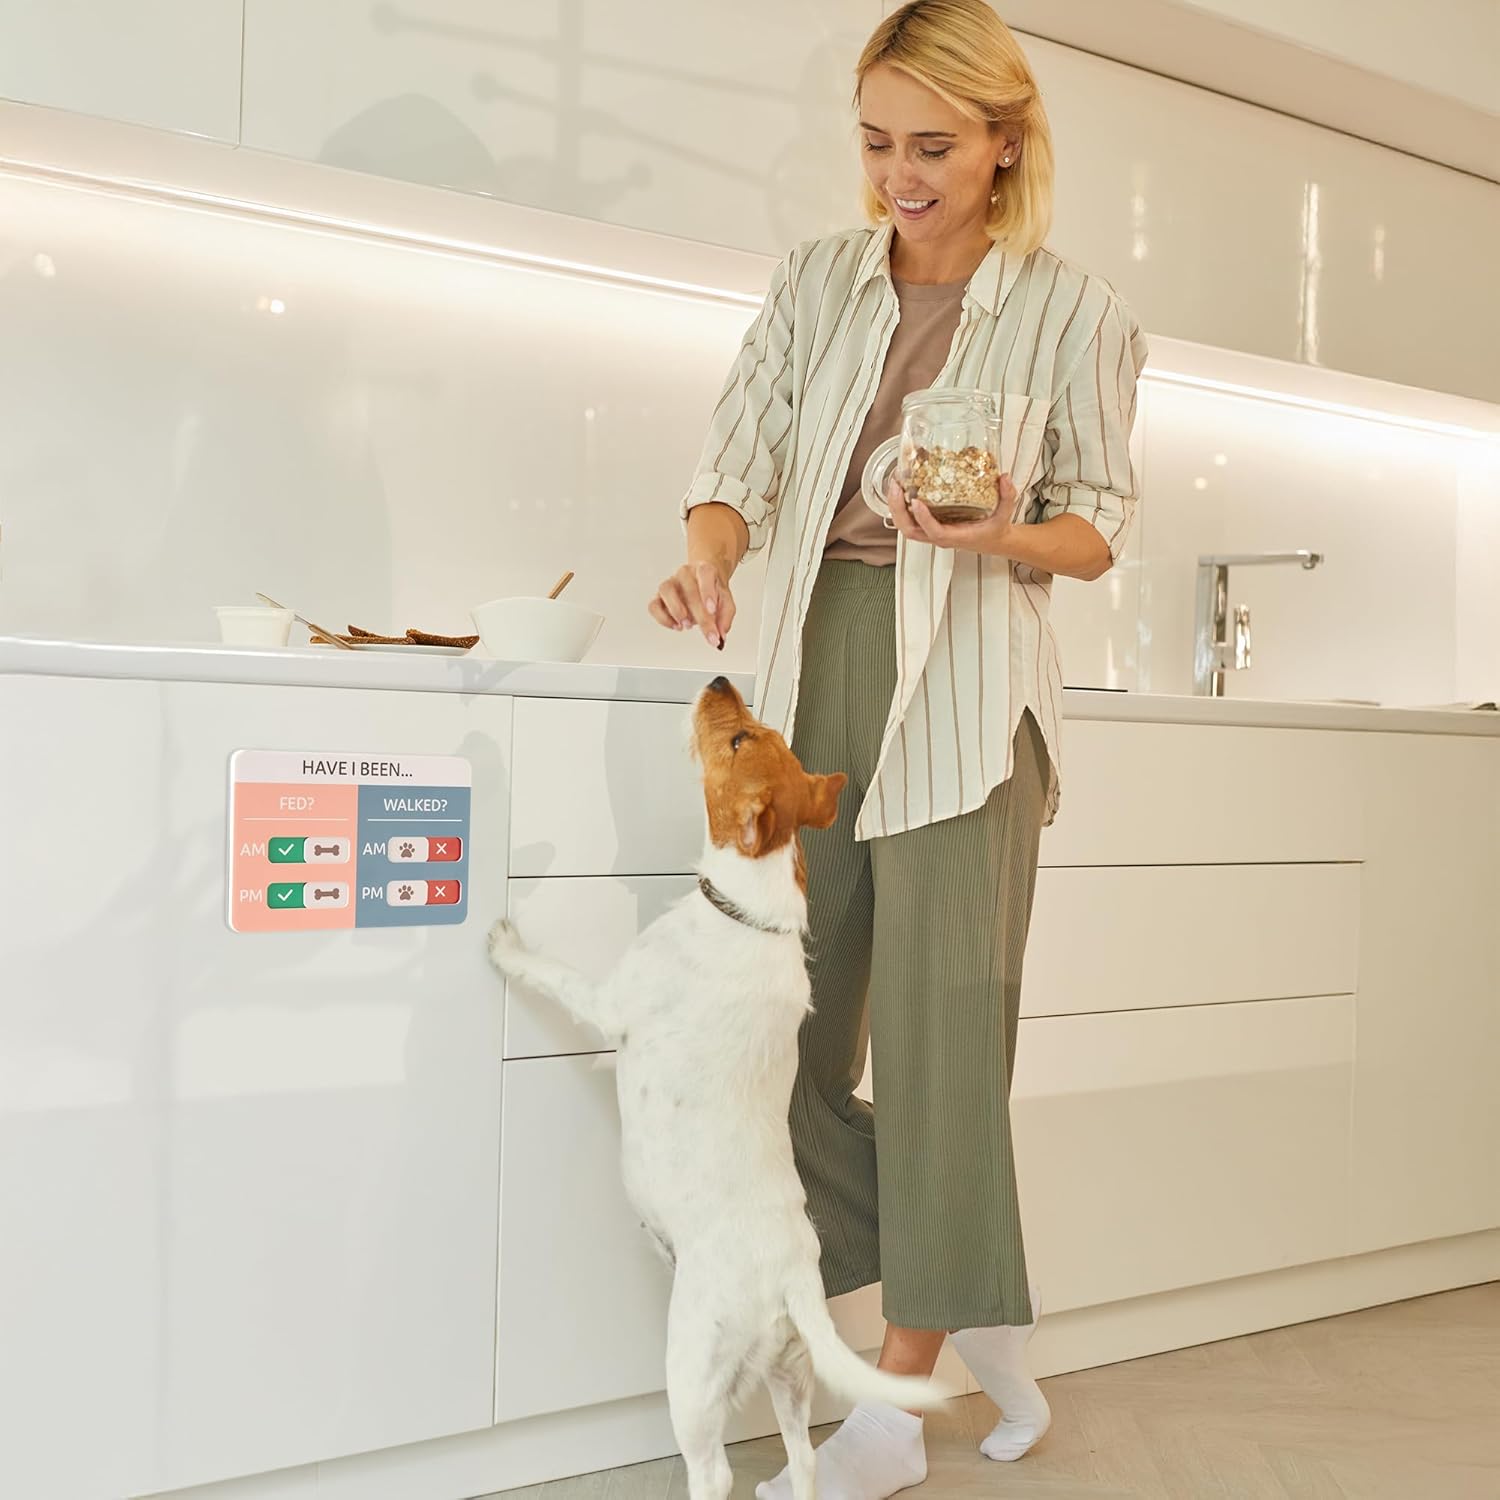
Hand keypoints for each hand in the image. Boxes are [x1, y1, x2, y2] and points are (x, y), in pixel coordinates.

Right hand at [648, 560, 735, 649]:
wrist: (702, 586)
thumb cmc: (712, 593)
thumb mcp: (726, 603)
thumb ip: (726, 617)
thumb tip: (721, 634)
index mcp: (704, 569)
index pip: (705, 573)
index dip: (708, 591)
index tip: (712, 610)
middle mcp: (685, 573)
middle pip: (690, 590)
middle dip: (701, 617)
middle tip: (709, 634)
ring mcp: (670, 583)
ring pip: (666, 590)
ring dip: (676, 611)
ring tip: (687, 626)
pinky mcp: (658, 596)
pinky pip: (653, 605)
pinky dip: (663, 618)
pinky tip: (676, 626)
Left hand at [885, 472, 1020, 555]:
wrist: (993, 540)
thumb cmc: (995, 529)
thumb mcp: (1006, 513)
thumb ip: (1007, 496)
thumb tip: (1004, 477)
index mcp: (957, 537)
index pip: (936, 532)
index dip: (924, 519)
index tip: (917, 501)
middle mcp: (940, 536)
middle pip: (911, 531)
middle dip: (899, 511)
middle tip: (896, 486)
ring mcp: (932, 532)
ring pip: (906, 526)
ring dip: (896, 507)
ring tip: (894, 484)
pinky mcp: (929, 526)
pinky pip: (910, 519)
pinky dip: (901, 506)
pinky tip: (901, 487)